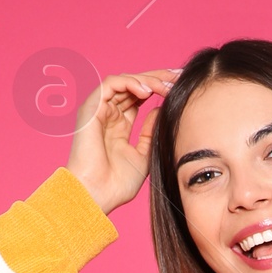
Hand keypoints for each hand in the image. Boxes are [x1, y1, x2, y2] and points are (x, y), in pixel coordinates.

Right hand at [66, 70, 180, 214]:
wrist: (97, 196)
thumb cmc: (116, 184)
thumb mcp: (143, 156)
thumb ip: (150, 133)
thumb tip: (161, 109)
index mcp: (118, 125)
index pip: (139, 97)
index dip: (159, 88)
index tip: (180, 86)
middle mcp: (108, 114)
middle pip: (134, 85)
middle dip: (158, 78)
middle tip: (178, 77)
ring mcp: (98, 110)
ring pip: (124, 81)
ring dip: (148, 80)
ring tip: (166, 87)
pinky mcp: (91, 108)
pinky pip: (111, 83)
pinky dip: (130, 82)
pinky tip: (148, 91)